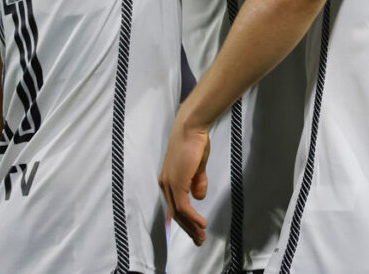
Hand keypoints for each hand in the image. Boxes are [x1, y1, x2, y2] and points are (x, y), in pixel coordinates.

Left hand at [158, 115, 210, 245]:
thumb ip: (197, 182)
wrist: (190, 128)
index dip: (186, 220)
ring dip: (191, 226)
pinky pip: (183, 206)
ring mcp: (170, 184)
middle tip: (199, 240)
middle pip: (175, 213)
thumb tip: (198, 198)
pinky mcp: (176, 183)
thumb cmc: (195, 142)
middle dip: (188, 228)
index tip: (196, 230)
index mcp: (169, 180)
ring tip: (201, 236)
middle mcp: (166, 184)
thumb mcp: (198, 166)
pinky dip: (192, 217)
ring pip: (179, 213)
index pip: (175, 206)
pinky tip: (202, 223)